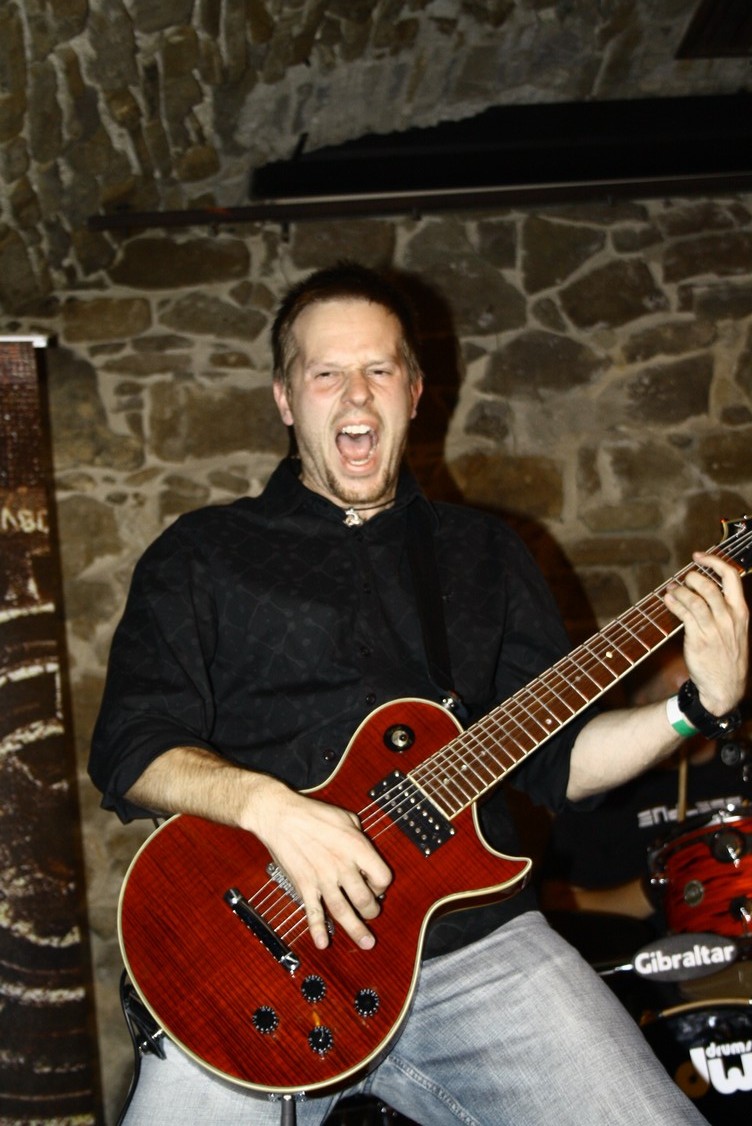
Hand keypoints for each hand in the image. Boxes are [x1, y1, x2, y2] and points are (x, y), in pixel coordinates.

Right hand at [243, 778, 391, 950]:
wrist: (280, 815)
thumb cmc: (313, 813)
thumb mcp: (346, 817)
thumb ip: (359, 835)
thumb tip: (365, 850)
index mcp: (356, 846)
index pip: (382, 877)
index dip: (382, 884)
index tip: (376, 886)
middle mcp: (341, 865)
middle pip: (364, 899)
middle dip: (371, 911)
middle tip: (371, 913)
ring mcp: (322, 878)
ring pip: (343, 911)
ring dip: (356, 930)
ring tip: (366, 942)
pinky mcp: (304, 885)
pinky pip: (313, 912)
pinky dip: (318, 930)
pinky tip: (323, 943)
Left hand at [664, 552, 748, 715]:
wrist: (725, 687)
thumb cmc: (728, 657)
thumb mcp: (737, 631)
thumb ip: (726, 609)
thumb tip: (706, 588)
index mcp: (742, 612)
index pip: (732, 576)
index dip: (714, 561)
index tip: (699, 556)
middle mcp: (730, 618)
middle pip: (709, 585)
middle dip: (692, 576)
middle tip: (683, 578)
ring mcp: (714, 629)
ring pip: (695, 599)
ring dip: (680, 590)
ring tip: (671, 589)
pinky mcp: (699, 639)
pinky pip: (684, 614)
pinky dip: (673, 603)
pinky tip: (668, 600)